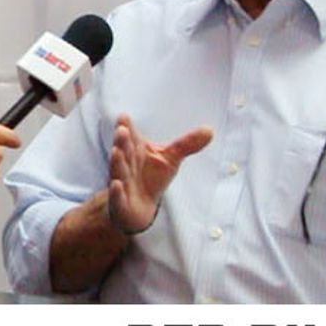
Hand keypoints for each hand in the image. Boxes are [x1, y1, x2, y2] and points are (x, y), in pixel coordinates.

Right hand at [105, 114, 211, 233]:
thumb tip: (210, 130)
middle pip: (124, 152)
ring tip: (116, 151)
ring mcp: (122, 183)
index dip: (127, 127)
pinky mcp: (120, 203)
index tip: (124, 116)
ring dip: (117, 162)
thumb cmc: (151, 178)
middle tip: (121, 130)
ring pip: (118, 172)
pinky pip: (116, 197)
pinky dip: (116, 192)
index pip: (131, 136)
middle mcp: (126, 165)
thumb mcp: (170, 159)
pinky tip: (116, 185)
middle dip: (122, 141)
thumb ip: (187, 144)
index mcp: (136, 151)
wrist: (138, 209)